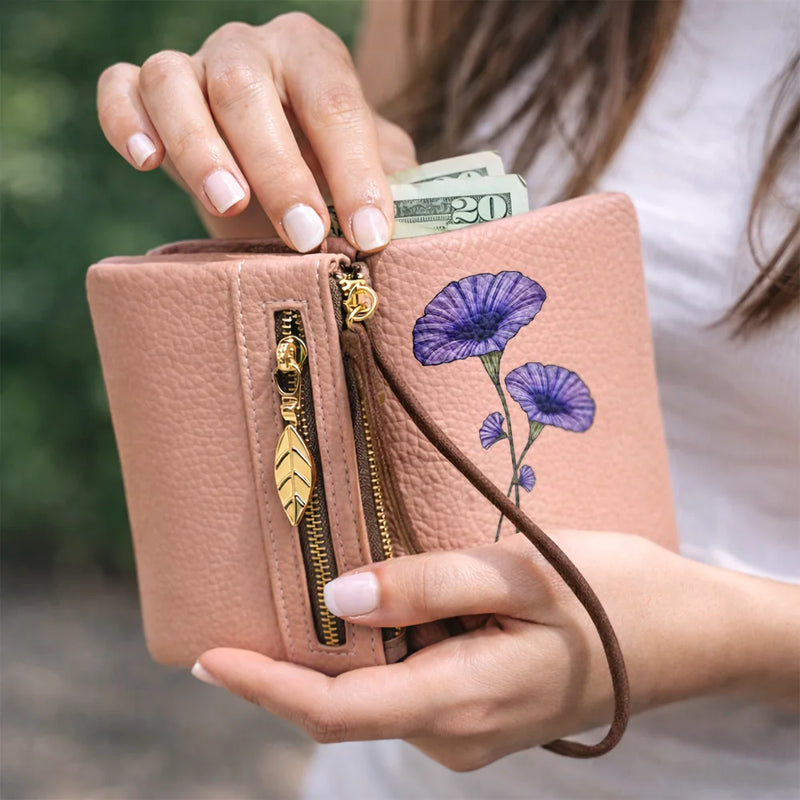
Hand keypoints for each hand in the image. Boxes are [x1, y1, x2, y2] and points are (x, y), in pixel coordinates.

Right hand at [97, 13, 416, 246]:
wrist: (278, 172)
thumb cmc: (329, 173)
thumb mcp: (373, 172)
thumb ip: (389, 187)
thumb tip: (408, 234)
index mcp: (313, 55)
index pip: (335, 101)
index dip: (354, 170)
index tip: (369, 234)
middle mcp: (248, 50)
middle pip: (247, 89)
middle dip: (278, 168)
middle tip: (304, 234)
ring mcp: (191, 66)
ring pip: (174, 83)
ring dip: (200, 148)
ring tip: (229, 205)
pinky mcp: (142, 94)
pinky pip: (119, 90)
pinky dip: (126, 122)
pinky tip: (149, 164)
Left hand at [193, 531, 798, 771]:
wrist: (684, 636)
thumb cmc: (612, 596)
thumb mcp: (523, 573)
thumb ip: (429, 585)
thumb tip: (336, 594)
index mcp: (464, 700)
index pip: (334, 710)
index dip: (263, 685)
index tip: (206, 656)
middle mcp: (456, 732)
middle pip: (344, 703)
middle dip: (284, 663)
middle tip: (240, 604)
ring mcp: (468, 730)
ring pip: (372, 694)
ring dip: (329, 652)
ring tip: (297, 594)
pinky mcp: (477, 713)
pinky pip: (403, 687)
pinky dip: (371, 653)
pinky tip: (368, 608)